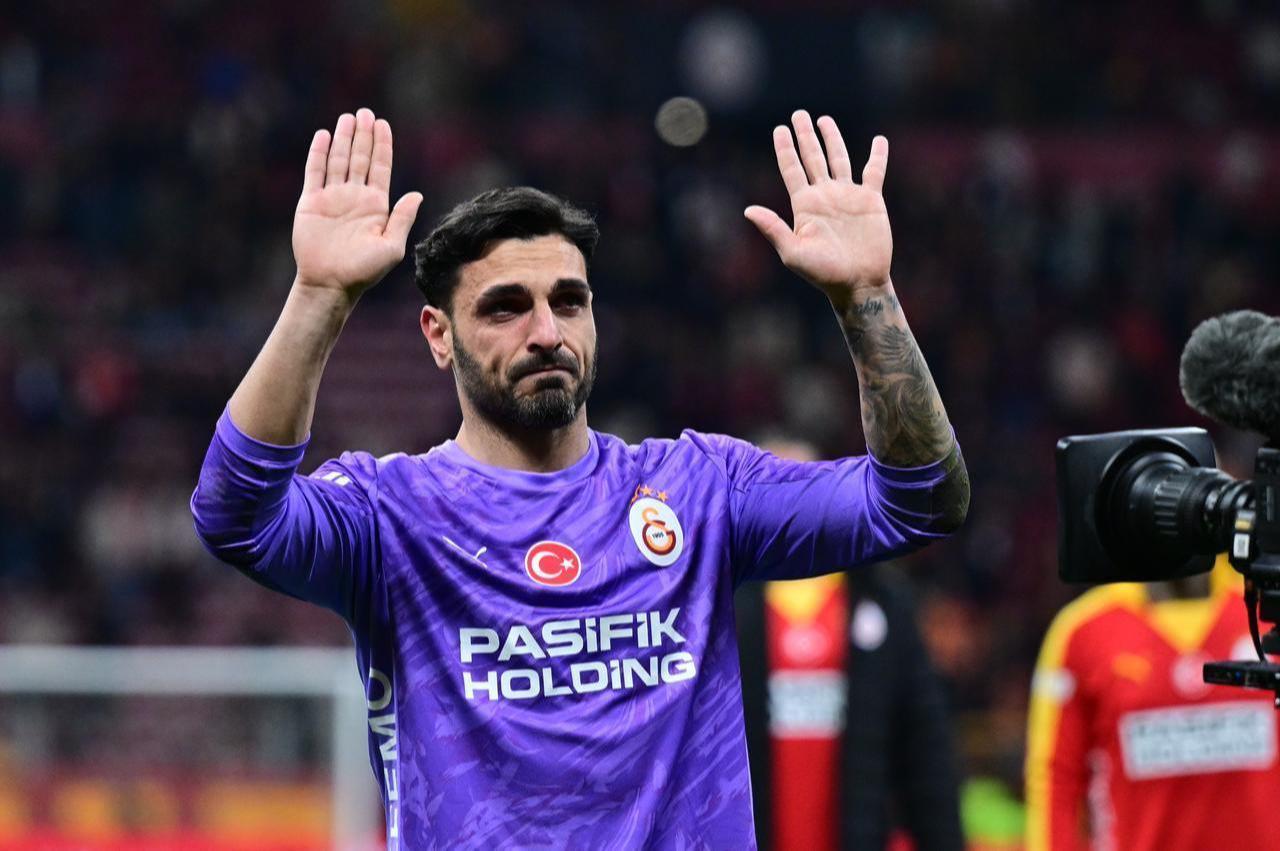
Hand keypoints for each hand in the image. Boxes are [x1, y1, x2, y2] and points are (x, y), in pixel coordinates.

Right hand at [292, 108, 422, 295]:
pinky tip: (324, 135)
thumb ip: (402, 218)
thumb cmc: (363, 271)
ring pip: (339, 160)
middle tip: (365, 112)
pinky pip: (315, 172)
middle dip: (363, 135)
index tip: (383, 124)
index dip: (382, 145)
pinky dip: (319, 153)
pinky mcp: (312, 202)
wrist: (330, 283)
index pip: (380, 167)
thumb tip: (417, 195)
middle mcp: (355, 197)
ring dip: (343, 139)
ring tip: (348, 117)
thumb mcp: (391, 247)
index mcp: (376, 205)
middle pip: (360, 158)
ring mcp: (333, 198)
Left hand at [745, 111, 891, 297]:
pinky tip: (878, 140)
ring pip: (839, 159)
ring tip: (823, 120)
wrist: (857, 283)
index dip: (785, 149)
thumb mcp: (793, 252)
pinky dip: (878, 156)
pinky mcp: (871, 200)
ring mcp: (848, 196)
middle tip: (798, 114)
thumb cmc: (823, 273)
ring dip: (832, 139)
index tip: (780, 129)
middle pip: (812, 158)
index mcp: (804, 205)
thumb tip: (748, 210)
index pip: (792, 169)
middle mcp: (824, 196)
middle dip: (805, 136)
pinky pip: (875, 172)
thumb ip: (773, 229)